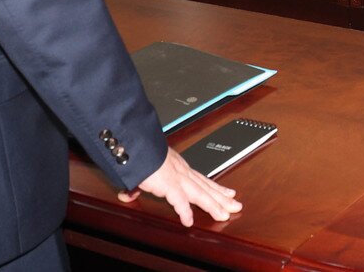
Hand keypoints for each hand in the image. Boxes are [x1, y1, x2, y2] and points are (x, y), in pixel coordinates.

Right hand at [116, 148, 240, 226]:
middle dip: (222, 198)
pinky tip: (188, 221)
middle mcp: (181, 171)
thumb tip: (127, 195)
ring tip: (224, 214)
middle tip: (236, 205)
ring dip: (213, 205)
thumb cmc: (138, 152)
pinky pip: (178, 199)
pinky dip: (183, 210)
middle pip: (205, 187)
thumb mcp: (140, 171)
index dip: (216, 187)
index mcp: (178, 166)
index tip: (229, 193)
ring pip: (199, 194)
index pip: (201, 179)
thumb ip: (136, 185)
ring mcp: (176, 176)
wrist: (132, 144)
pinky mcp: (167, 182)